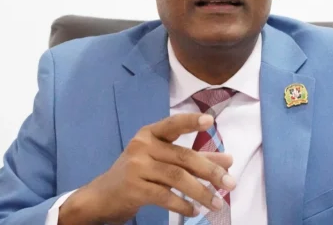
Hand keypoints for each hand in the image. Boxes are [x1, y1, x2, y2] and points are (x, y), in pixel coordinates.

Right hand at [59, 113, 234, 224]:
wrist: (102, 196)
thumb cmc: (138, 174)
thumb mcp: (163, 160)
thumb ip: (195, 158)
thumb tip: (228, 160)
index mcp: (150, 134)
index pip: (173, 125)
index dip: (191, 121)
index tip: (210, 121)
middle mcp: (142, 146)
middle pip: (183, 156)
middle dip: (210, 171)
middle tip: (231, 183)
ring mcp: (136, 166)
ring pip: (177, 178)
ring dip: (201, 192)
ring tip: (217, 203)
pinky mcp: (134, 188)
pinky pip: (165, 196)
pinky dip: (183, 205)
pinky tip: (194, 211)